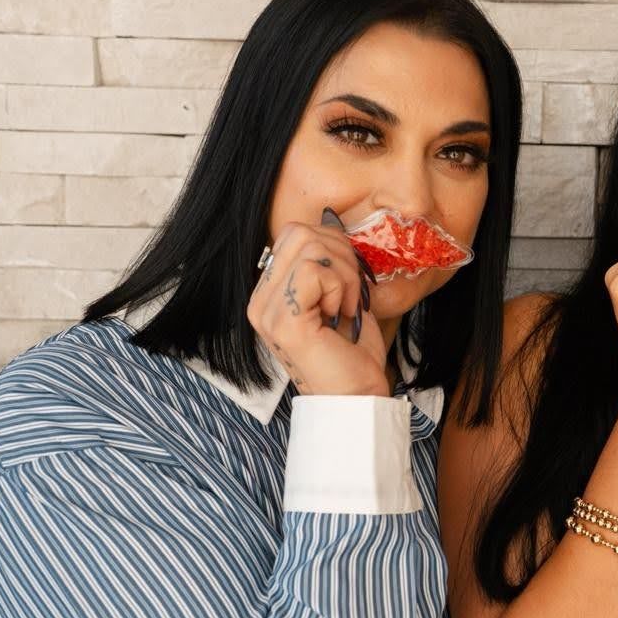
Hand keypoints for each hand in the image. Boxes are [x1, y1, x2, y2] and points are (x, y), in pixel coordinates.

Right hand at [247, 220, 387, 396]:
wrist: (358, 396)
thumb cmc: (353, 352)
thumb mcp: (342, 296)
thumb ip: (330, 263)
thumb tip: (332, 221)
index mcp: (270, 292)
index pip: (294, 233)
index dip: (333, 246)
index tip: (351, 282)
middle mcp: (260, 300)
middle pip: (300, 232)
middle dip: (342, 256)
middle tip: (353, 295)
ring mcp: (267, 311)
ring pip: (310, 247)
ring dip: (345, 275)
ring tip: (348, 308)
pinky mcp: (283, 321)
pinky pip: (314, 271)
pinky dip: (342, 289)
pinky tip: (341, 317)